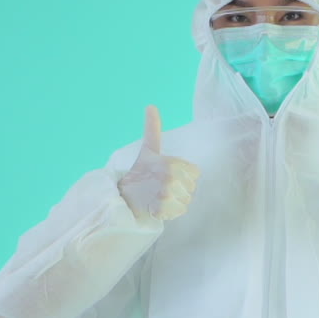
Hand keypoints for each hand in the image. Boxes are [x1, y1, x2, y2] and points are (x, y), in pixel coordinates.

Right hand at [118, 105, 200, 220]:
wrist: (123, 195)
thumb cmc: (140, 172)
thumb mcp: (148, 150)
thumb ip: (153, 129)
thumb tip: (151, 106)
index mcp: (172, 163)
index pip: (195, 173)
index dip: (184, 176)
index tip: (168, 175)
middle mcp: (171, 177)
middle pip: (192, 187)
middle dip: (181, 189)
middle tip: (162, 187)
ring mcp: (167, 194)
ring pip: (187, 200)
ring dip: (177, 201)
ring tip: (160, 196)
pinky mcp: (163, 209)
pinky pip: (180, 211)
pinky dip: (172, 211)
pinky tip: (160, 206)